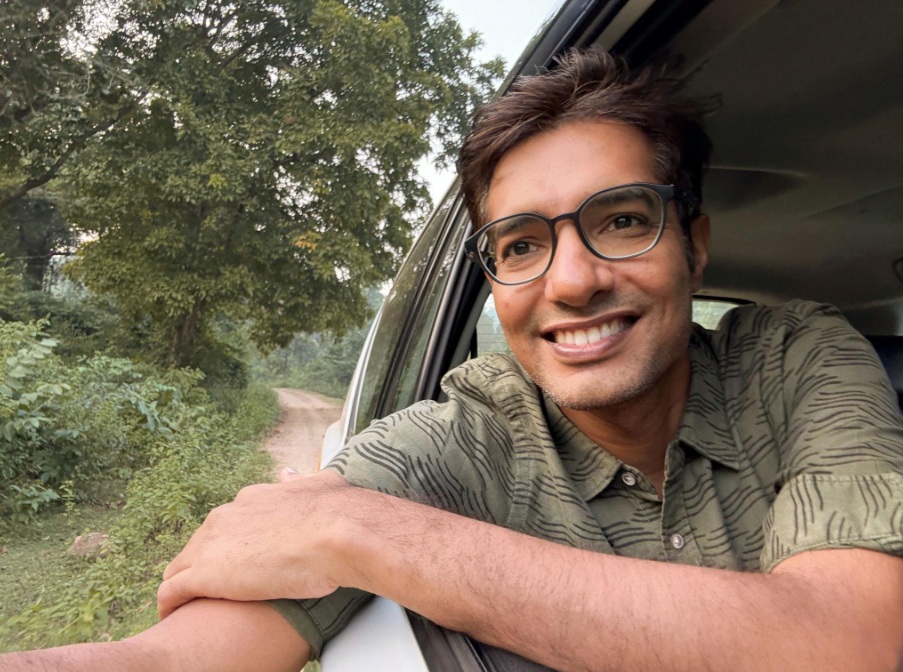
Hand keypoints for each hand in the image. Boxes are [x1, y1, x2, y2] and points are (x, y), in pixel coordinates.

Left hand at [157, 469, 353, 618]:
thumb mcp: (319, 483)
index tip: (238, 559)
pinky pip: (172, 591)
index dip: (230, 542)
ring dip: (183, 583)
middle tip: (216, 586)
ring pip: (180, 566)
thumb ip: (300, 481)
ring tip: (189, 604)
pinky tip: (172, 613)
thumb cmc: (337, 512)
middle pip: (199, 544)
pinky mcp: (205, 575)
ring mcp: (212, 545)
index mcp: (252, 499)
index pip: (227, 523)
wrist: (337, 532)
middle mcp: (227, 517)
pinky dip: (170, 603)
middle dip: (203, 563)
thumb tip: (290, 474)